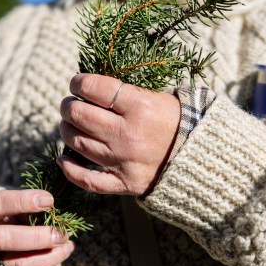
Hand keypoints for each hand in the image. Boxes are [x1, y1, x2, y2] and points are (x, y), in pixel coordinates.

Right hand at [0, 189, 73, 265]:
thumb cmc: (3, 215)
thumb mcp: (10, 204)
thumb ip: (26, 206)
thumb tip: (54, 211)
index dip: (22, 201)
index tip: (49, 200)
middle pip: (2, 239)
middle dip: (37, 237)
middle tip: (62, 234)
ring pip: (14, 265)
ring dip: (46, 258)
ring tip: (67, 248)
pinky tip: (55, 264)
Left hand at [57, 73, 179, 195]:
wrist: (202, 156)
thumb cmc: (176, 121)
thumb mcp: (157, 97)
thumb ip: (125, 92)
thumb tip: (90, 86)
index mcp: (140, 106)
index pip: (93, 88)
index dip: (78, 82)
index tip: (76, 83)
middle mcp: (128, 133)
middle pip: (79, 114)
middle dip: (68, 106)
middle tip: (70, 104)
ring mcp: (124, 160)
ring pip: (78, 142)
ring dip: (66, 130)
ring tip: (69, 124)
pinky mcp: (124, 183)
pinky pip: (87, 179)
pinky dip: (70, 169)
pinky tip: (63, 158)